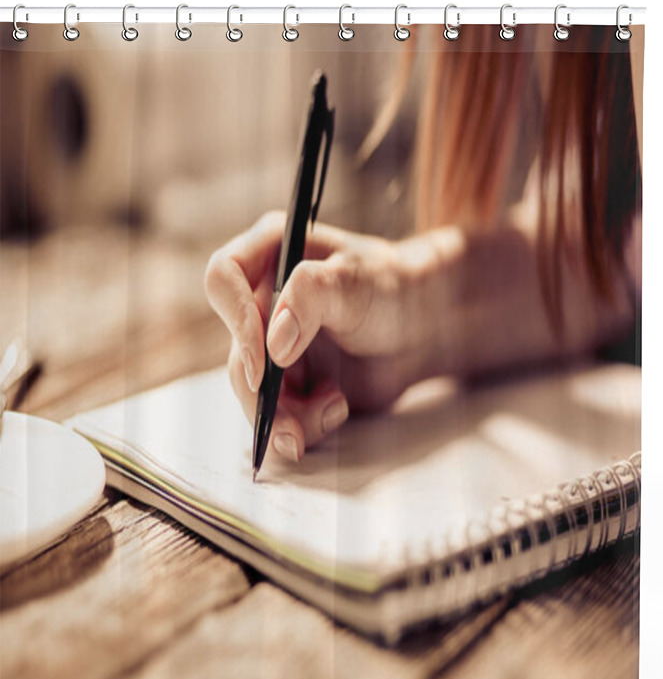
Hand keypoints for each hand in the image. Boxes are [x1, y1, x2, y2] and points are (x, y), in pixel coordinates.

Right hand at [204, 212, 425, 462]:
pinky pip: (278, 414)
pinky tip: (338, 407)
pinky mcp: (288, 382)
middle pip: (237, 352)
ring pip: (253, 393)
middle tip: (292, 424)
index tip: (264, 364)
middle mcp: (262, 301)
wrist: (423, 329)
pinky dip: (304, 424)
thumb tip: (273, 344)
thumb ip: (312, 297)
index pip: (223, 279)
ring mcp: (273, 345)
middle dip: (263, 395)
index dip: (235, 321)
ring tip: (335, 410)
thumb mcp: (355, 280)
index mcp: (269, 254)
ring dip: (287, 417)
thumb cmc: (392, 288)